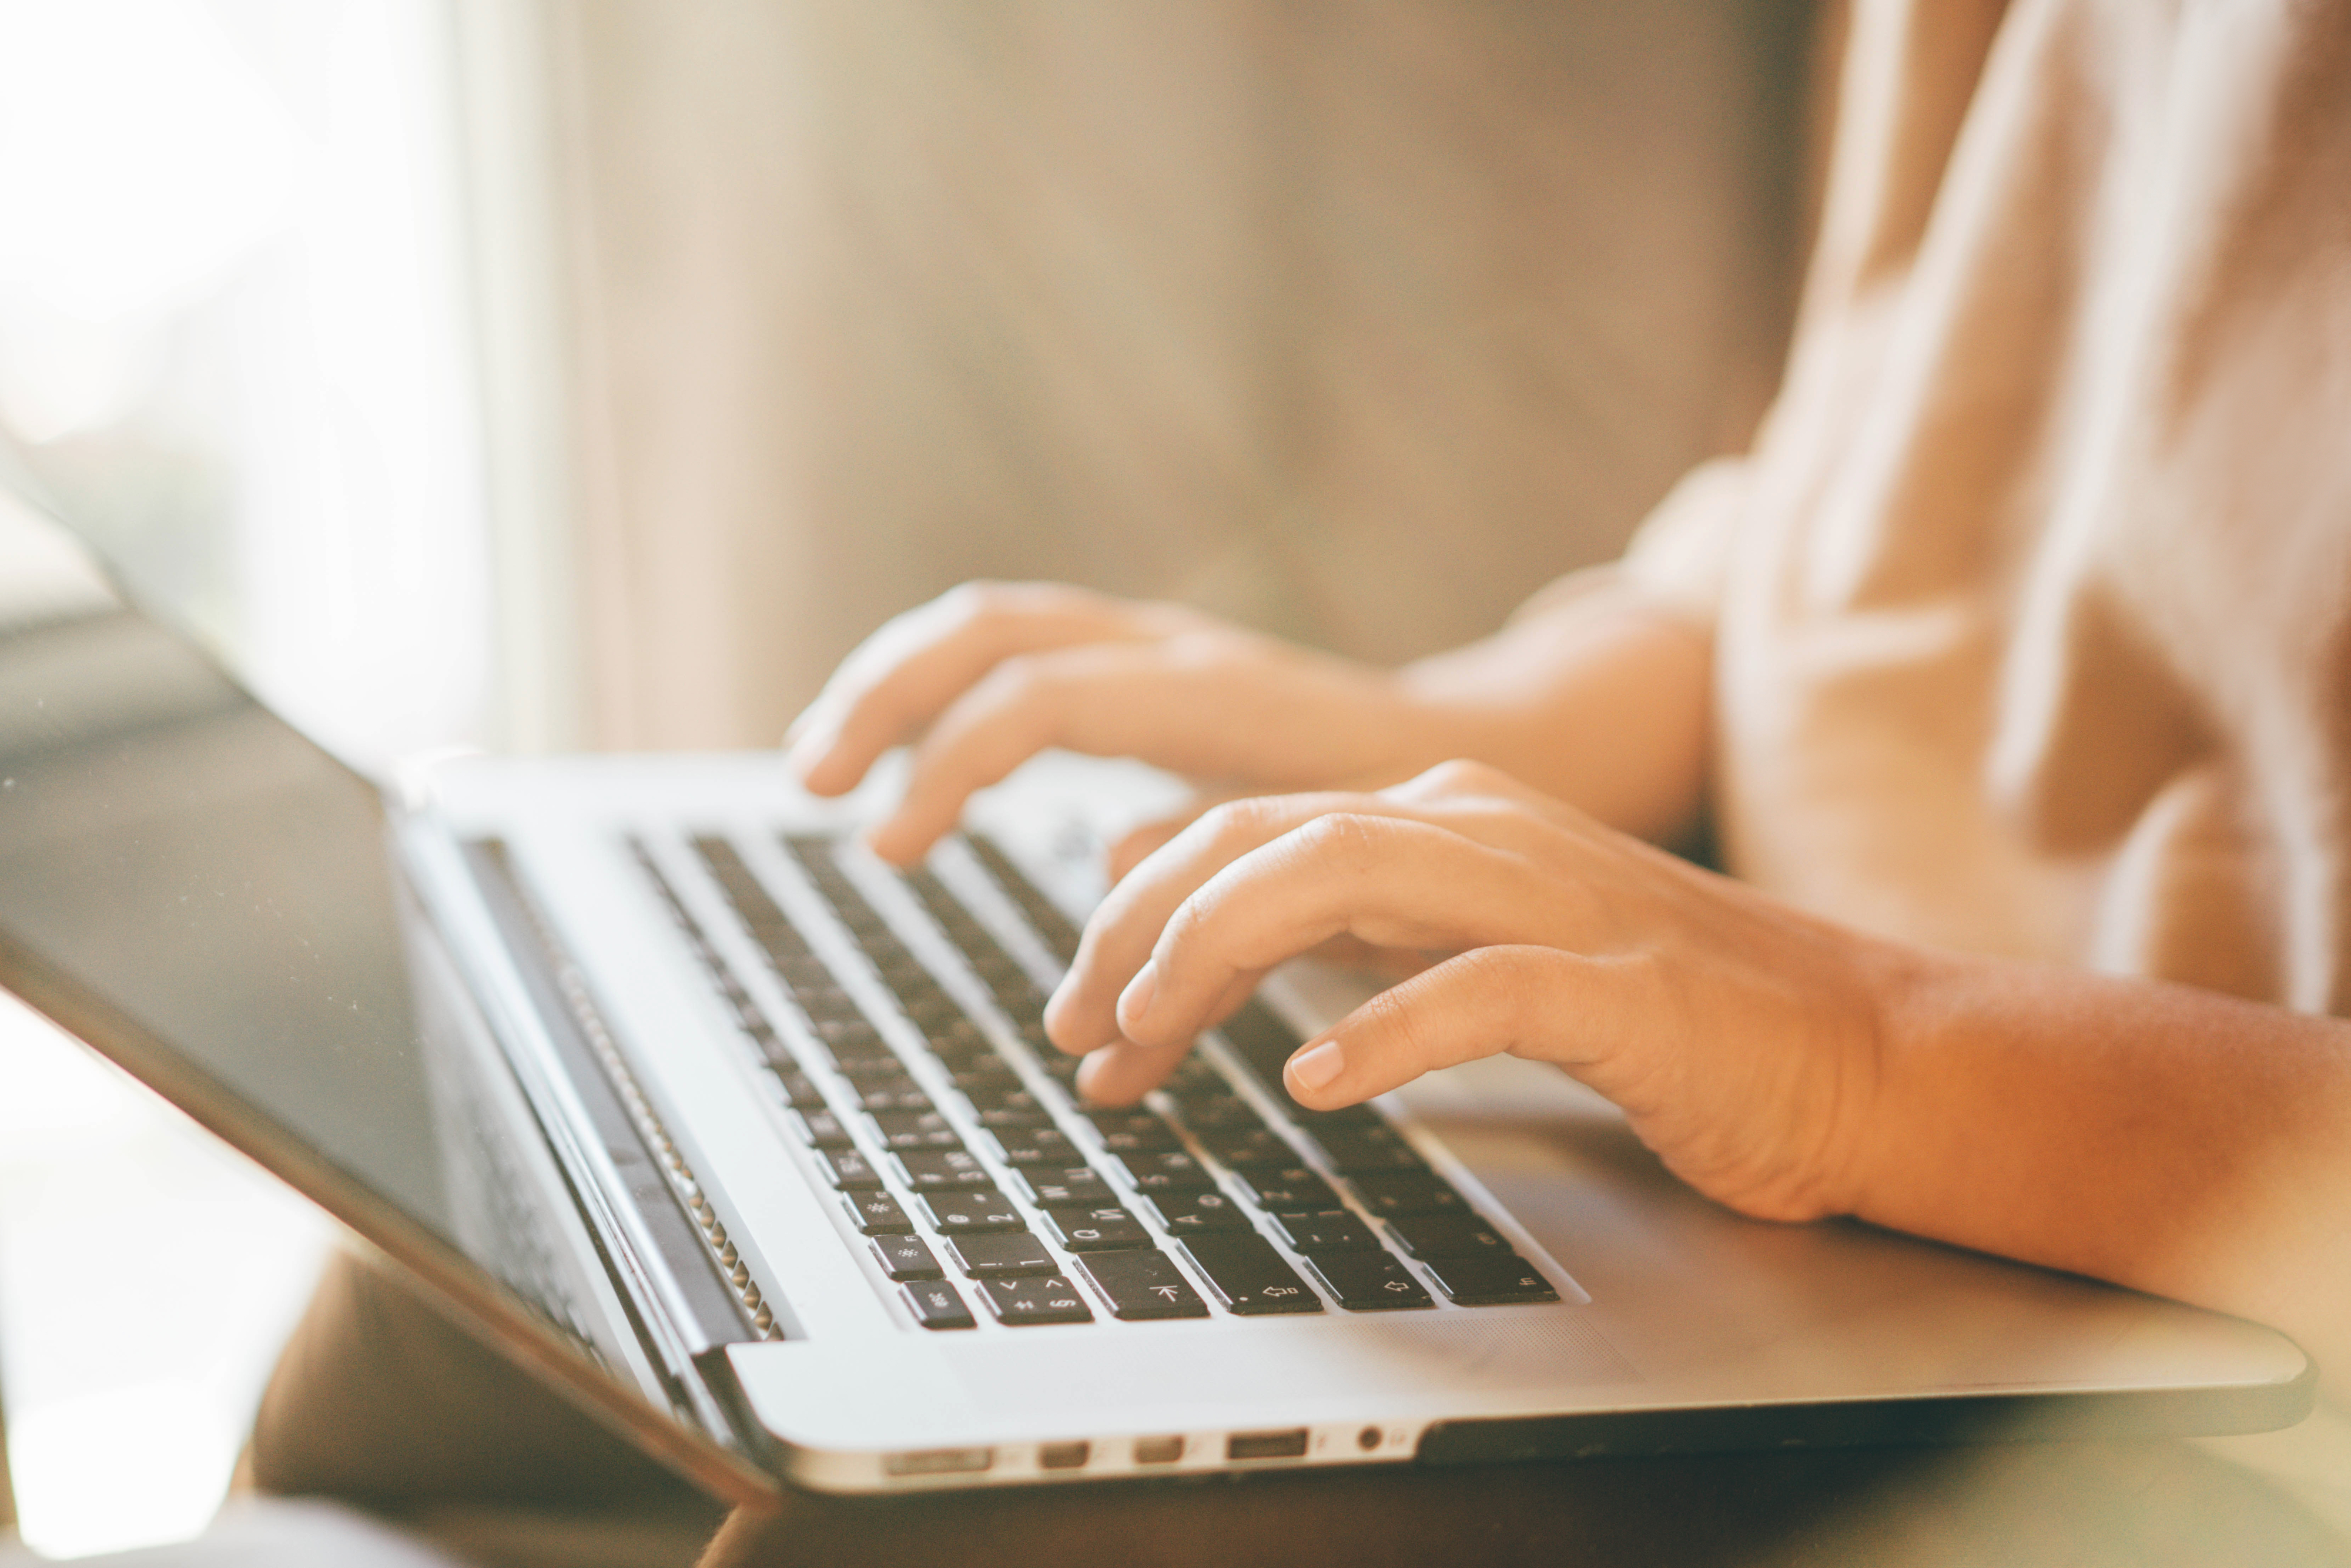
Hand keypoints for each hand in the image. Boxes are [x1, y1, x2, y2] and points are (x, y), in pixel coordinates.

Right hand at [784, 582, 1446, 863]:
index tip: (892, 849)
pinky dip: (955, 695)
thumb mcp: (1319, 844)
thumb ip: (1214, 849)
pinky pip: (1030, 652)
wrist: (1492, 748)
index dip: (947, 768)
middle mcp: (1172, 648)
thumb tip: (1107, 858)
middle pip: (990, 628)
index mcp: (1208, 691)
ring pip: (999, 625)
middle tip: (811, 782)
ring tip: (827, 762)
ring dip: (901, 684)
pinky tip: (920, 757)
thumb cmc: (1413, 817)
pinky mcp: (1155, 666)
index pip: (1036, 700)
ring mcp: (1161, 645)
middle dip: (885, 695)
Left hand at [1043, 759, 1894, 1223]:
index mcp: (1441, 821)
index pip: (1241, 835)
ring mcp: (1555, 897)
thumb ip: (1350, 927)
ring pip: (1345, 871)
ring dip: (1218, 950)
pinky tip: (1316, 1081)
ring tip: (1146, 1035)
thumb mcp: (1468, 950)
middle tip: (1073, 1035)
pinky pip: (1485, 987)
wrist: (1861, 1049)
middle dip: (1138, 929)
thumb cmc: (1657, 1016)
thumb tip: (1200, 930)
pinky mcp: (1626, 986)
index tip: (1076, 1020)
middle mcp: (1482, 832)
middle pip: (1262, 838)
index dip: (1132, 917)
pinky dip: (1388, 1028)